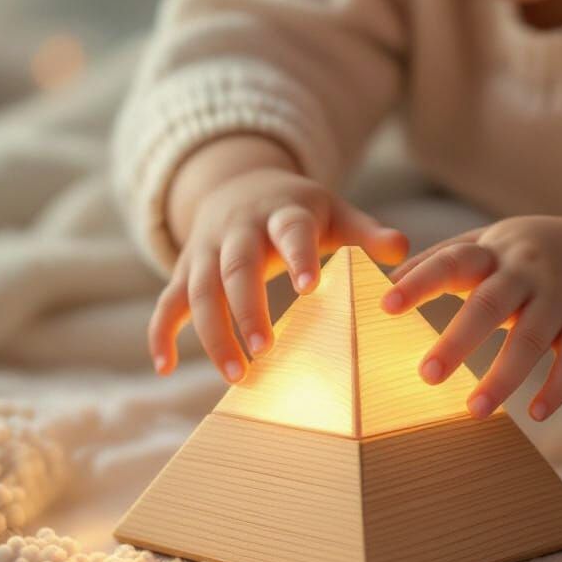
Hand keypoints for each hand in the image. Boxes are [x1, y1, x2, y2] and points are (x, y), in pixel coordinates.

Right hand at [150, 168, 408, 381]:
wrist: (237, 185)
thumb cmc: (297, 211)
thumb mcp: (333, 213)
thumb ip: (366, 233)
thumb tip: (402, 250)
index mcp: (281, 212)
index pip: (290, 232)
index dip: (299, 256)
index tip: (310, 287)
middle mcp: (237, 229)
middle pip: (236, 267)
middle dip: (247, 308)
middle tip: (264, 350)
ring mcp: (205, 251)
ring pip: (200, 291)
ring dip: (213, 333)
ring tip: (236, 375)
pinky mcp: (184, 271)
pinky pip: (166, 302)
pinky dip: (160, 334)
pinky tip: (164, 368)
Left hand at [379, 215, 561, 421]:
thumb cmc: (537, 255)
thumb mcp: (495, 244)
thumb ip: (447, 257)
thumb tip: (388, 276)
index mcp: (497, 252)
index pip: (453, 262)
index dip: (420, 282)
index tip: (386, 305)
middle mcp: (529, 272)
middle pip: (489, 305)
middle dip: (457, 341)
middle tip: (426, 376)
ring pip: (531, 340)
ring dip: (502, 377)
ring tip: (474, 411)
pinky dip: (557, 388)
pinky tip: (537, 413)